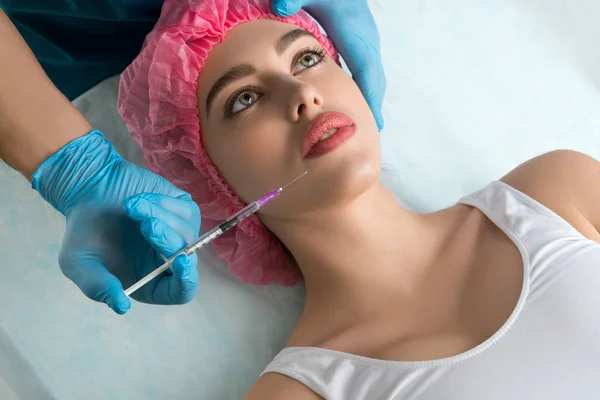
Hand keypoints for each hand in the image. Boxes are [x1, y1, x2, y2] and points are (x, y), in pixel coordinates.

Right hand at [32, 131, 199, 313]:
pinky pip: (185, 210)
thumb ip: (98, 286)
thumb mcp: (79, 264)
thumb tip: (121, 307)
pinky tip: (138, 201)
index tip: (179, 262)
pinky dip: (161, 203)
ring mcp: (179, 235)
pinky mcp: (182, 211)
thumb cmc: (83, 233)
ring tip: (130, 207)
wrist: (86, 194)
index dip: (185, 282)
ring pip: (187, 233)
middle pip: (187, 260)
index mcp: (150, 283)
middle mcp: (168, 261)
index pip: (181, 292)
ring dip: (158, 217)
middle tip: (146, 225)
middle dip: (168, 242)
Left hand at [272, 0, 385, 129]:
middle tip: (372, 130)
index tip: (373, 121)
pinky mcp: (360, 34)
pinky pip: (366, 65)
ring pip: (373, 72)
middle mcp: (365, 37)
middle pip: (374, 76)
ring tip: (367, 119)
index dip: (369, 97)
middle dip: (373, 103)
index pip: (365, 71)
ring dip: (371, 95)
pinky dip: (366, 83)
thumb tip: (279, 6)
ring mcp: (365, 36)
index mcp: (353, 32)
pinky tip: (356, 95)